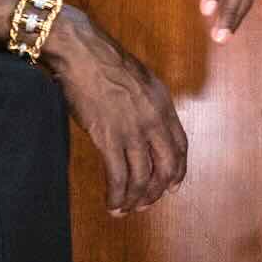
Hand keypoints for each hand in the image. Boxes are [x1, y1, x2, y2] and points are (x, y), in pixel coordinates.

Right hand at [43, 6, 187, 214]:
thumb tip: (145, 126)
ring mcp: (132, 131)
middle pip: (166, 167)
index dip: (178, 171)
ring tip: (125, 209)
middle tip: (147, 204)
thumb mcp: (140, 80)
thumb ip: (147, 105)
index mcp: (164, 104)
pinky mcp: (108, 138)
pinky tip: (111, 203)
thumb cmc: (105, 61)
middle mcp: (154, 120)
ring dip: (135, 199)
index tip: (171, 186)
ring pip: (142, 177)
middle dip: (157, 191)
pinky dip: (117, 196)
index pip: (180, 147)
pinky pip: (118, 177)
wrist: (82, 52)